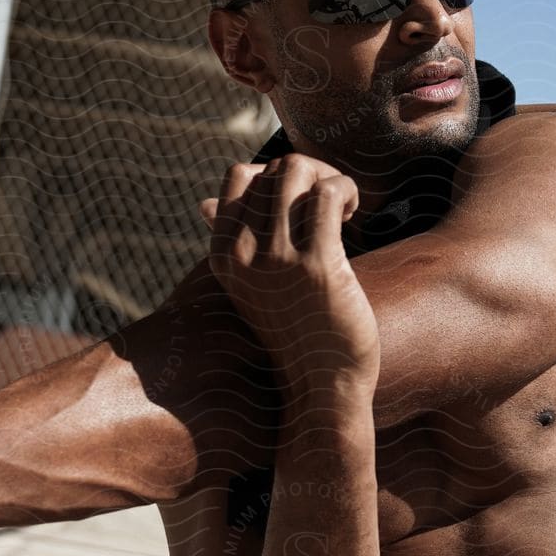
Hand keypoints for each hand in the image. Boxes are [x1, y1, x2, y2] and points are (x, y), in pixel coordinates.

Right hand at [200, 154, 379, 391]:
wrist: (321, 385)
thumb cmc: (292, 332)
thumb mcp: (248, 287)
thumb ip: (229, 242)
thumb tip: (203, 204)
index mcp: (223, 254)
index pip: (238, 176)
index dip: (273, 173)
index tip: (297, 198)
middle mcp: (244, 254)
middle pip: (275, 170)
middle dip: (311, 173)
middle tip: (331, 203)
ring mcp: (279, 260)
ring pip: (299, 172)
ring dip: (330, 178)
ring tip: (342, 207)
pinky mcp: (318, 265)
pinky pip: (327, 195)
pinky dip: (344, 190)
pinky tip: (352, 212)